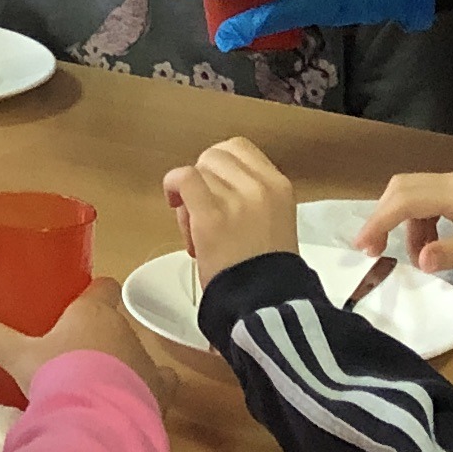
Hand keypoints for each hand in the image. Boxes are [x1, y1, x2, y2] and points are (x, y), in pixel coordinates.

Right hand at [0, 284, 149, 396]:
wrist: (95, 419)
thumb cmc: (56, 375)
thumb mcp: (17, 355)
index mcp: (93, 312)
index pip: (103, 287)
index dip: (93, 292)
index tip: (80, 302)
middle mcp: (125, 331)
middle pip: (116, 323)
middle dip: (101, 335)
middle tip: (76, 353)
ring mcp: (146, 361)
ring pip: (136, 353)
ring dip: (122, 363)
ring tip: (98, 384)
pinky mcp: (159, 392)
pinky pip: (160, 384)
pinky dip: (149, 389)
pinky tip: (136, 402)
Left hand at [162, 137, 300, 294]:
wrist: (266, 303)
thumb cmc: (266, 271)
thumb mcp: (273, 221)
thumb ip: (251, 197)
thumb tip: (215, 186)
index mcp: (279, 186)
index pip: (239, 148)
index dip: (220, 165)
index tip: (215, 187)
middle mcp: (260, 186)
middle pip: (215, 156)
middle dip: (204, 179)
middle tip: (204, 212)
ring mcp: (236, 199)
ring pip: (199, 169)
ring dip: (190, 194)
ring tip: (196, 228)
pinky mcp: (211, 216)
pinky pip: (184, 178)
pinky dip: (173, 185)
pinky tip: (174, 203)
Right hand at [349, 167, 452, 276]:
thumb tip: (421, 261)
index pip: (406, 200)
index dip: (380, 221)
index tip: (364, 247)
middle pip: (402, 188)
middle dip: (382, 217)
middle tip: (373, 250)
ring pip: (413, 192)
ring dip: (405, 223)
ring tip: (418, 258)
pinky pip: (428, 198)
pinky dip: (420, 221)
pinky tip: (433, 246)